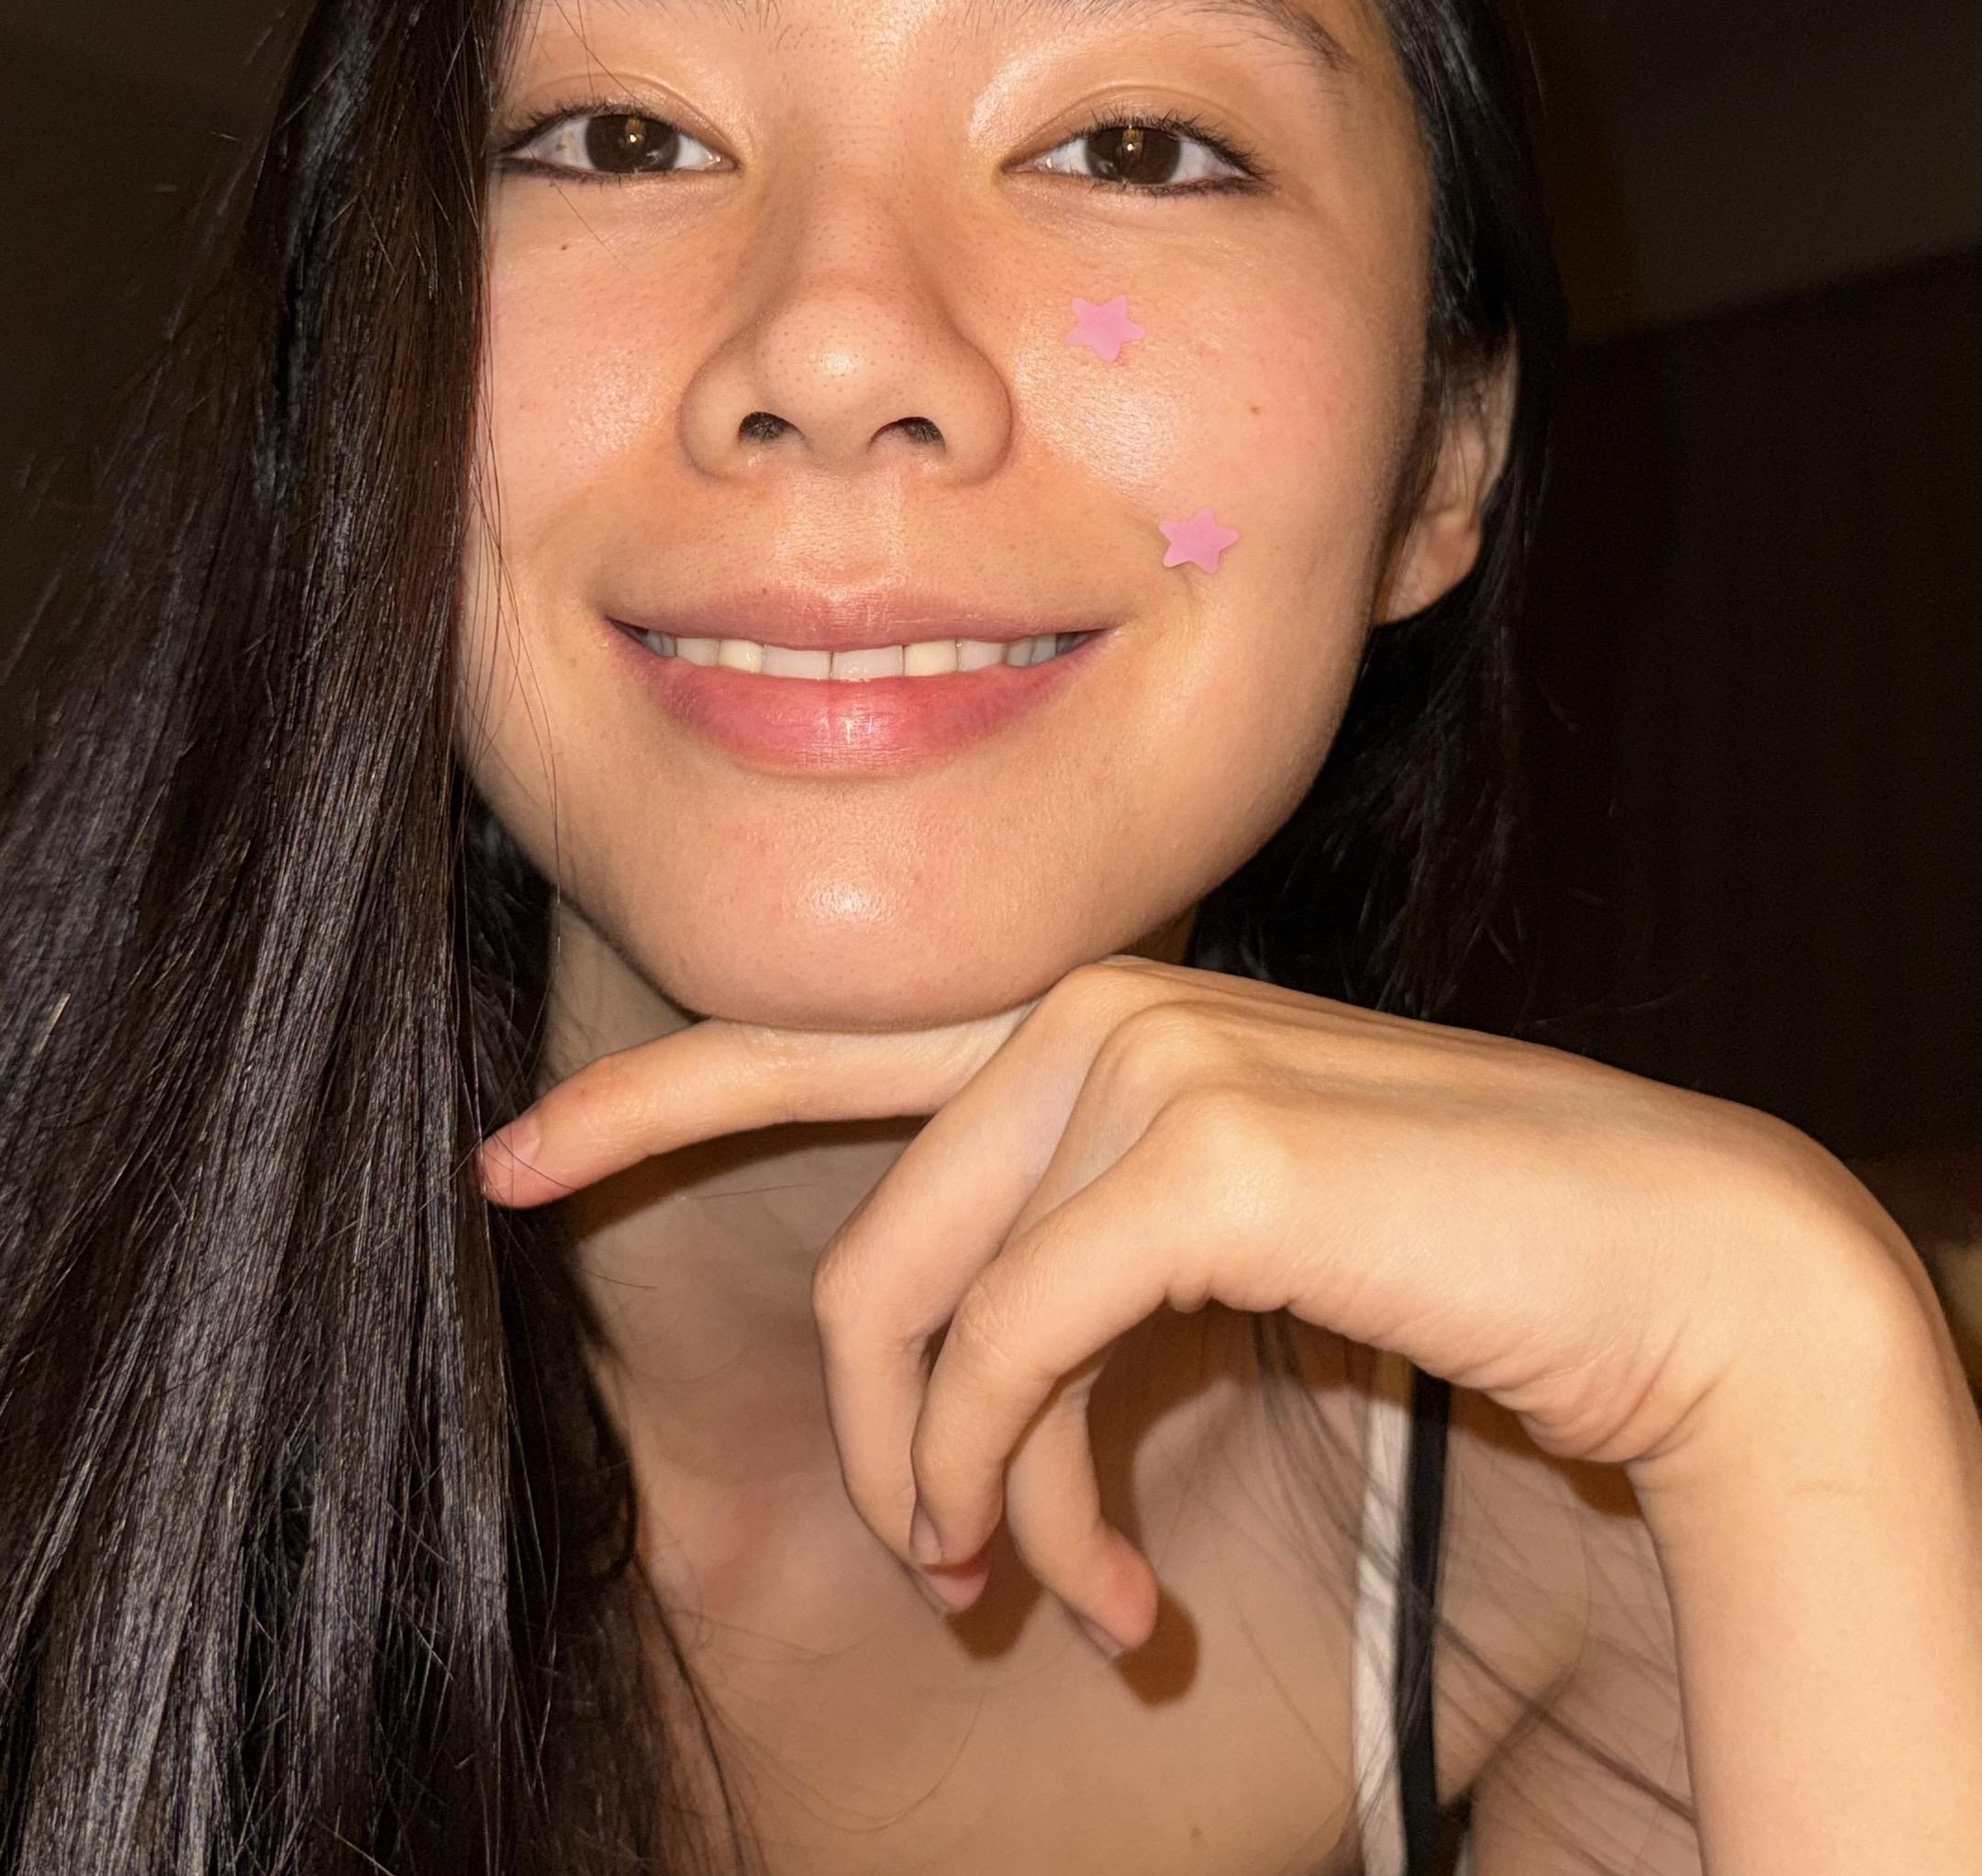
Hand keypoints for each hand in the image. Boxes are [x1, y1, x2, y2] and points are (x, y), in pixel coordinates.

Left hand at [474, 955, 1908, 1653]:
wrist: (1666, 1265)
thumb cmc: (1445, 1272)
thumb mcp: (1218, 1265)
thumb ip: (1072, 1276)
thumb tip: (937, 1449)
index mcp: (1097, 1017)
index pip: (828, 1035)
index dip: (656, 1093)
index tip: (511, 1161)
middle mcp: (1099, 1003)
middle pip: (865, 1246)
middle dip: (880, 1438)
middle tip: (952, 1574)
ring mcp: (1149, 1053)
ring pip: (924, 1314)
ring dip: (966, 1496)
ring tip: (1048, 1595)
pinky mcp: (1203, 1145)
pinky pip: (1012, 1357)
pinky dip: (1023, 1492)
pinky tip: (1111, 1590)